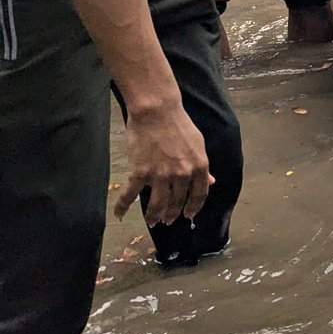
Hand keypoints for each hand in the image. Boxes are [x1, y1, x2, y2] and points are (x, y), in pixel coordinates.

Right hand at [116, 99, 211, 225]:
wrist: (156, 112)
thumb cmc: (178, 125)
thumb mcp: (198, 145)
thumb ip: (202, 166)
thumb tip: (211, 181)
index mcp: (199, 167)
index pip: (199, 195)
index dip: (193, 208)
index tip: (188, 215)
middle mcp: (182, 175)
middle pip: (177, 202)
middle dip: (171, 214)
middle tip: (166, 221)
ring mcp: (161, 176)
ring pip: (157, 205)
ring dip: (153, 216)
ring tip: (152, 221)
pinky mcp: (140, 173)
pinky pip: (130, 195)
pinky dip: (123, 206)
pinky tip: (119, 214)